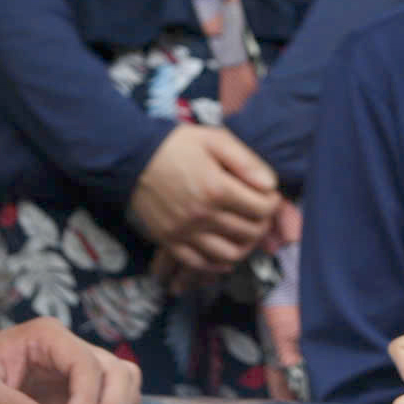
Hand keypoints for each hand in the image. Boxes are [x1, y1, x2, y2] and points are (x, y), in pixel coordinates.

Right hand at [129, 126, 277, 278]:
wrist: (130, 157)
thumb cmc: (175, 145)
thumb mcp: (214, 139)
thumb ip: (245, 161)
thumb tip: (270, 185)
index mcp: (217, 188)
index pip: (263, 209)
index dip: (272, 202)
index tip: (268, 195)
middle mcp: (202, 215)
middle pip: (250, 233)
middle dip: (263, 223)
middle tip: (259, 213)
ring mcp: (185, 232)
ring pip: (229, 255)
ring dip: (244, 246)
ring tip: (244, 233)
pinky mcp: (169, 241)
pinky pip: (200, 264)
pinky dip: (217, 263)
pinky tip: (223, 252)